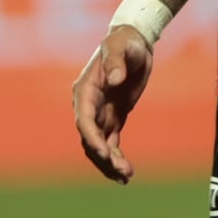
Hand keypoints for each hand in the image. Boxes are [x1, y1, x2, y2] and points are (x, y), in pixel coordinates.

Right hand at [69, 25, 156, 183]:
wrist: (134, 42)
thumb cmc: (125, 41)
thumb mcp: (121, 46)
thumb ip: (116, 61)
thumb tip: (114, 79)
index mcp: (85, 90)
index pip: (84, 119)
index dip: (92, 138)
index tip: (104, 153)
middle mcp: (88, 106)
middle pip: (90, 138)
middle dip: (103, 156)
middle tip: (122, 171)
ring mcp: (100, 114)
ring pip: (99, 146)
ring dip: (110, 163)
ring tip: (127, 176)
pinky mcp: (113, 119)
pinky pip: (111, 144)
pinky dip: (117, 159)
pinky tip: (126, 174)